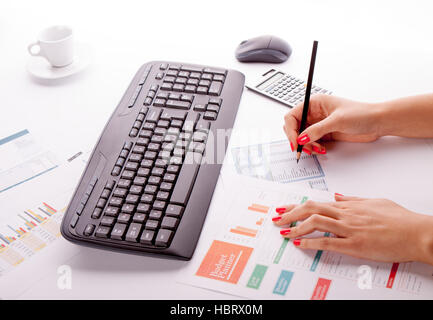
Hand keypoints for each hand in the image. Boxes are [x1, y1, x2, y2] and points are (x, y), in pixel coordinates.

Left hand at [272, 194, 432, 263]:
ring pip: (316, 222)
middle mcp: (346, 215)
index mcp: (349, 206)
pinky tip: (300, 244)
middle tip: (277, 219)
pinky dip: (311, 242)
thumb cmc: (400, 218)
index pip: (316, 203)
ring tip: (283, 232)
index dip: (297, 206)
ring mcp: (350, 229)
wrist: (417, 232)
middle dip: (290, 214)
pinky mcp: (356, 245)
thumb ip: (353, 200)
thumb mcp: (374, 202)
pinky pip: (328, 242)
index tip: (284, 209)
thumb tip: (337, 196)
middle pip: (311, 209)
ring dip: (296, 227)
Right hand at [283, 94, 382, 154]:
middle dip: (298, 139)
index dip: (291, 130)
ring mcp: (319, 124)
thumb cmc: (361, 114)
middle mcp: (314, 113)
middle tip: (305, 148)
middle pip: (295, 127)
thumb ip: (317, 130)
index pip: (292, 116)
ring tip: (317, 149)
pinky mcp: (325, 133)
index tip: (295, 142)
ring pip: (302, 136)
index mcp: (314, 103)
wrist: (378, 122)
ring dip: (306, 145)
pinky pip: (312, 142)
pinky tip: (322, 149)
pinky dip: (313, 147)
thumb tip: (301, 138)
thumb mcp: (337, 121)